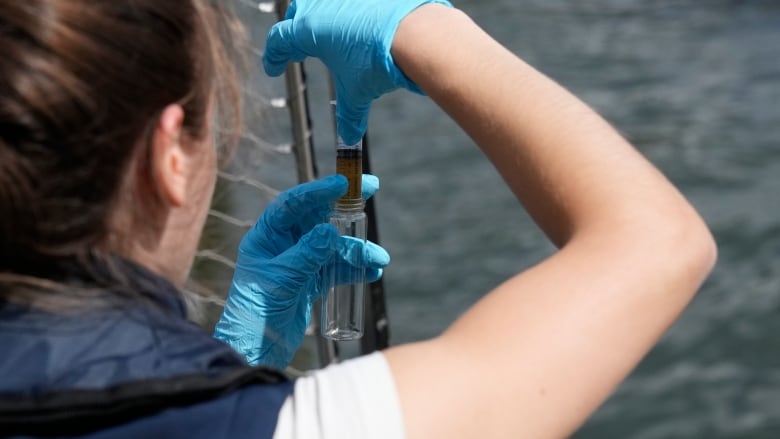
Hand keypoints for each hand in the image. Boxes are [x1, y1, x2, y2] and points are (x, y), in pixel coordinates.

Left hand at [213, 175, 389, 368]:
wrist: (255, 349)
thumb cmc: (257, 311)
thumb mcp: (283, 278)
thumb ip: (307, 254)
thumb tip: (330, 230)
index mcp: (267, 236)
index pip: (293, 204)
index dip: (318, 190)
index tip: (342, 182)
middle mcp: (284, 244)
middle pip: (318, 216)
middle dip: (345, 206)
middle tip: (371, 187)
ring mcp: (299, 262)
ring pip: (334, 245)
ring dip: (357, 249)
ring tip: (379, 258)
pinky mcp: (311, 282)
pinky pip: (337, 268)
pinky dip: (355, 268)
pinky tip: (371, 271)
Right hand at [263, 0, 452, 144]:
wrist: (414, 31)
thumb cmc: (379, 61)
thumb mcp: (358, 91)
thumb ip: (349, 116)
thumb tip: (349, 138)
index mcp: (309, 30)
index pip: (280, 40)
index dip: (274, 56)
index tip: (272, 68)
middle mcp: (321, 5)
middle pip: (297, 13)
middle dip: (295, 30)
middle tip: (298, 49)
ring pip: (322, 2)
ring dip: (321, 17)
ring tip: (328, 34)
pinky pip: (351, 3)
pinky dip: (349, 11)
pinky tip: (359, 25)